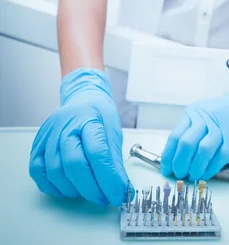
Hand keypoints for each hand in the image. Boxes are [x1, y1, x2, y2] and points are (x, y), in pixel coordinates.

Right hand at [29, 68, 130, 206]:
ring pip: (55, 172)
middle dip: (91, 188)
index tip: (118, 195)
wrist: (83, 99)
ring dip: (74, 189)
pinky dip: (54, 186)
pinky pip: (39, 173)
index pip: (97, 152)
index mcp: (88, 118)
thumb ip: (116, 163)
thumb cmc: (99, 115)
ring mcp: (48, 135)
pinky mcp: (37, 145)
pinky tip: (69, 185)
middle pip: (73, 163)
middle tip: (105, 197)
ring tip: (88, 189)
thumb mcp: (113, 133)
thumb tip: (122, 191)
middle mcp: (64, 125)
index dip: (108, 179)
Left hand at [160, 66, 228, 181]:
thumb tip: (174, 157)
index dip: (168, 156)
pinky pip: (219, 157)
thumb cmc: (222, 114)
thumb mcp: (203, 115)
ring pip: (202, 151)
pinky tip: (205, 174)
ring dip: (194, 168)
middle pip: (186, 144)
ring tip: (192, 176)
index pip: (175, 136)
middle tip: (178, 174)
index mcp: (194, 113)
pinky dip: (210, 169)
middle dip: (179, 163)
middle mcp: (205, 119)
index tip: (166, 168)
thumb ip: (190, 131)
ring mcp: (221, 129)